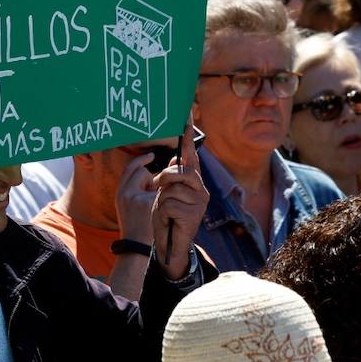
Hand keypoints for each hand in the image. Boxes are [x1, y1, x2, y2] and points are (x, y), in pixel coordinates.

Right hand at [115, 152, 158, 244]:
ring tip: (154, 202)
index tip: (152, 156)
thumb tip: (155, 169)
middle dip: (150, 177)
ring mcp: (139, 199)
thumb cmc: (136, 225)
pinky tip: (164, 206)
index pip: (130, 168)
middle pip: (142, 172)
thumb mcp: (131, 204)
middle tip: (155, 186)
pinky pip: (163, 190)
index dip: (141, 160)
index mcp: (121, 193)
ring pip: (154, 180)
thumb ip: (139, 187)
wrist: (138, 247)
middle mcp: (127, 194)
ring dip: (158, 187)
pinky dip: (166, 195)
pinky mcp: (151, 205)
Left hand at [150, 123, 208, 280]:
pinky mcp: (193, 215)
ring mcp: (199, 202)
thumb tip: (178, 155)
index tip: (185, 117)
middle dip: (166, 178)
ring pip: (171, 190)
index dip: (188, 137)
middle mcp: (201, 189)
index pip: (191, 155)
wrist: (172, 244)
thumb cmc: (168, 217)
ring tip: (166, 212)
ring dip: (162, 201)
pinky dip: (162, 213)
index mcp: (194, 181)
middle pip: (181, 171)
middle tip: (160, 188)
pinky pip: (169, 204)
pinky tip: (169, 220)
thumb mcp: (168, 193)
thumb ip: (174, 176)